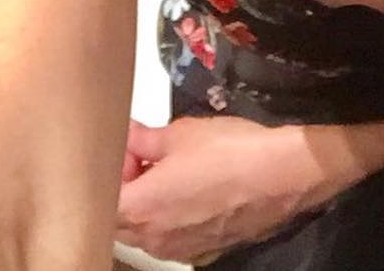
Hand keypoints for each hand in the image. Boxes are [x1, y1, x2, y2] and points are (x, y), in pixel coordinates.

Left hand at [115, 115, 358, 264]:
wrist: (280, 175)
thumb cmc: (227, 150)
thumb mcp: (180, 133)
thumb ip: (145, 138)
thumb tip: (127, 134)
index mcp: (141, 207)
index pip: (103, 198)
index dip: (112, 170)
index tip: (129, 147)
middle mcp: (154, 238)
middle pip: (120, 221)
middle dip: (125, 189)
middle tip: (143, 157)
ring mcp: (180, 250)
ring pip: (146, 233)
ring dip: (147, 206)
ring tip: (168, 172)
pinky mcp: (203, 252)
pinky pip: (172, 239)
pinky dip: (170, 219)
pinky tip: (190, 192)